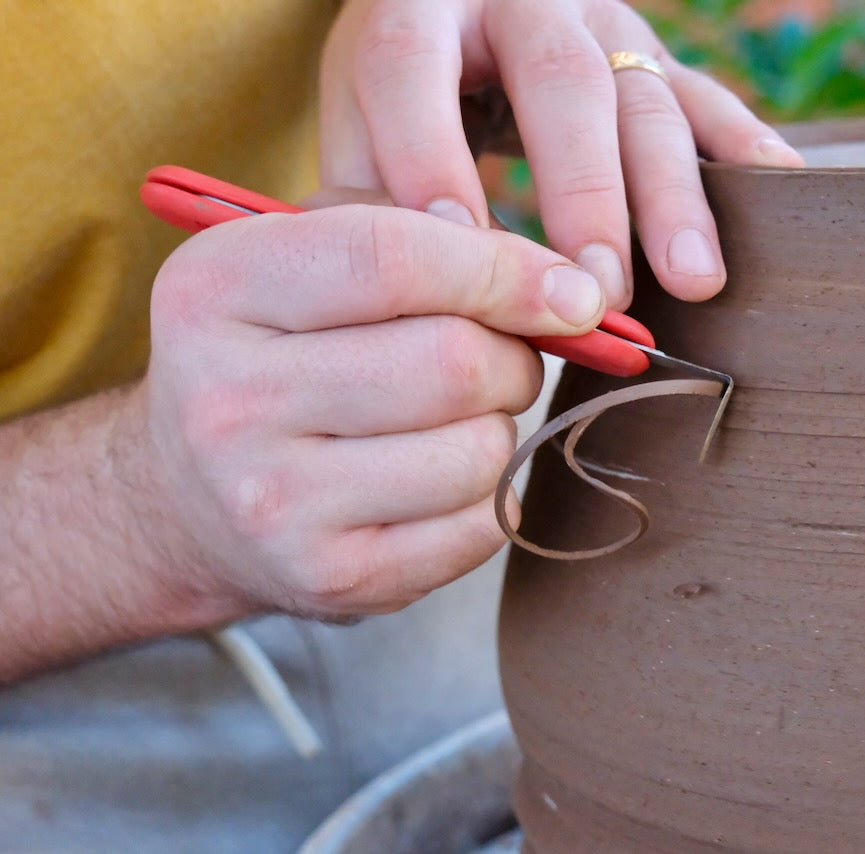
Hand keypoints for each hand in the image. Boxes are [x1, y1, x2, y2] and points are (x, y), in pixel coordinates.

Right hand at [144, 204, 605, 616]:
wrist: (192, 497)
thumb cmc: (279, 353)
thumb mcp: (308, 259)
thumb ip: (420, 233)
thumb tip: (562, 286)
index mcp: (217, 289)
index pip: (393, 259)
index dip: (506, 270)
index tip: (573, 291)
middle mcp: (229, 400)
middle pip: (453, 363)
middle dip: (513, 357)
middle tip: (501, 361)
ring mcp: (275, 502)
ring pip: (479, 452)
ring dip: (499, 429)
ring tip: (455, 421)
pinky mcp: (331, 579)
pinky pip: (481, 527)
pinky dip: (490, 497)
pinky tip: (440, 480)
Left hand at [319, 0, 803, 308]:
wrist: (466, 11)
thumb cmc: (406, 88)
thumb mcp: (359, 119)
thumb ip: (364, 191)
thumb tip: (396, 288)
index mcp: (419, 5)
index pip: (412, 67)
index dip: (430, 156)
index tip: (459, 252)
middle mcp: (520, 0)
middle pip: (560, 80)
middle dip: (584, 192)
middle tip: (598, 290)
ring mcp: (601, 26)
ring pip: (645, 98)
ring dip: (674, 194)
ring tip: (694, 279)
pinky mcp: (654, 58)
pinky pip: (708, 97)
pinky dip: (745, 147)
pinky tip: (781, 189)